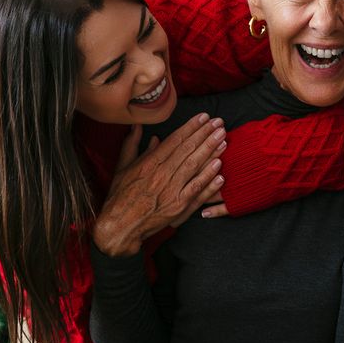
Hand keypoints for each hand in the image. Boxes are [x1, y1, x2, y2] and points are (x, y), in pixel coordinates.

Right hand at [92, 114, 226, 255]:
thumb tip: (138, 127)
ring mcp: (171, 191)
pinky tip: (220, 167)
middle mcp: (161, 174)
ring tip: (223, 138)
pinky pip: (197, 189)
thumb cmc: (120, 196)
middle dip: (205, 134)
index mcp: (148, 163)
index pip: (174, 140)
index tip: (203, 117)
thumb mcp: (122, 167)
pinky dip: (208, 178)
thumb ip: (132, 145)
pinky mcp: (178, 206)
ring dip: (211, 151)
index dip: (191, 127)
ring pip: (194, 166)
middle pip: (187, 150)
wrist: (120, 225)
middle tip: (219, 122)